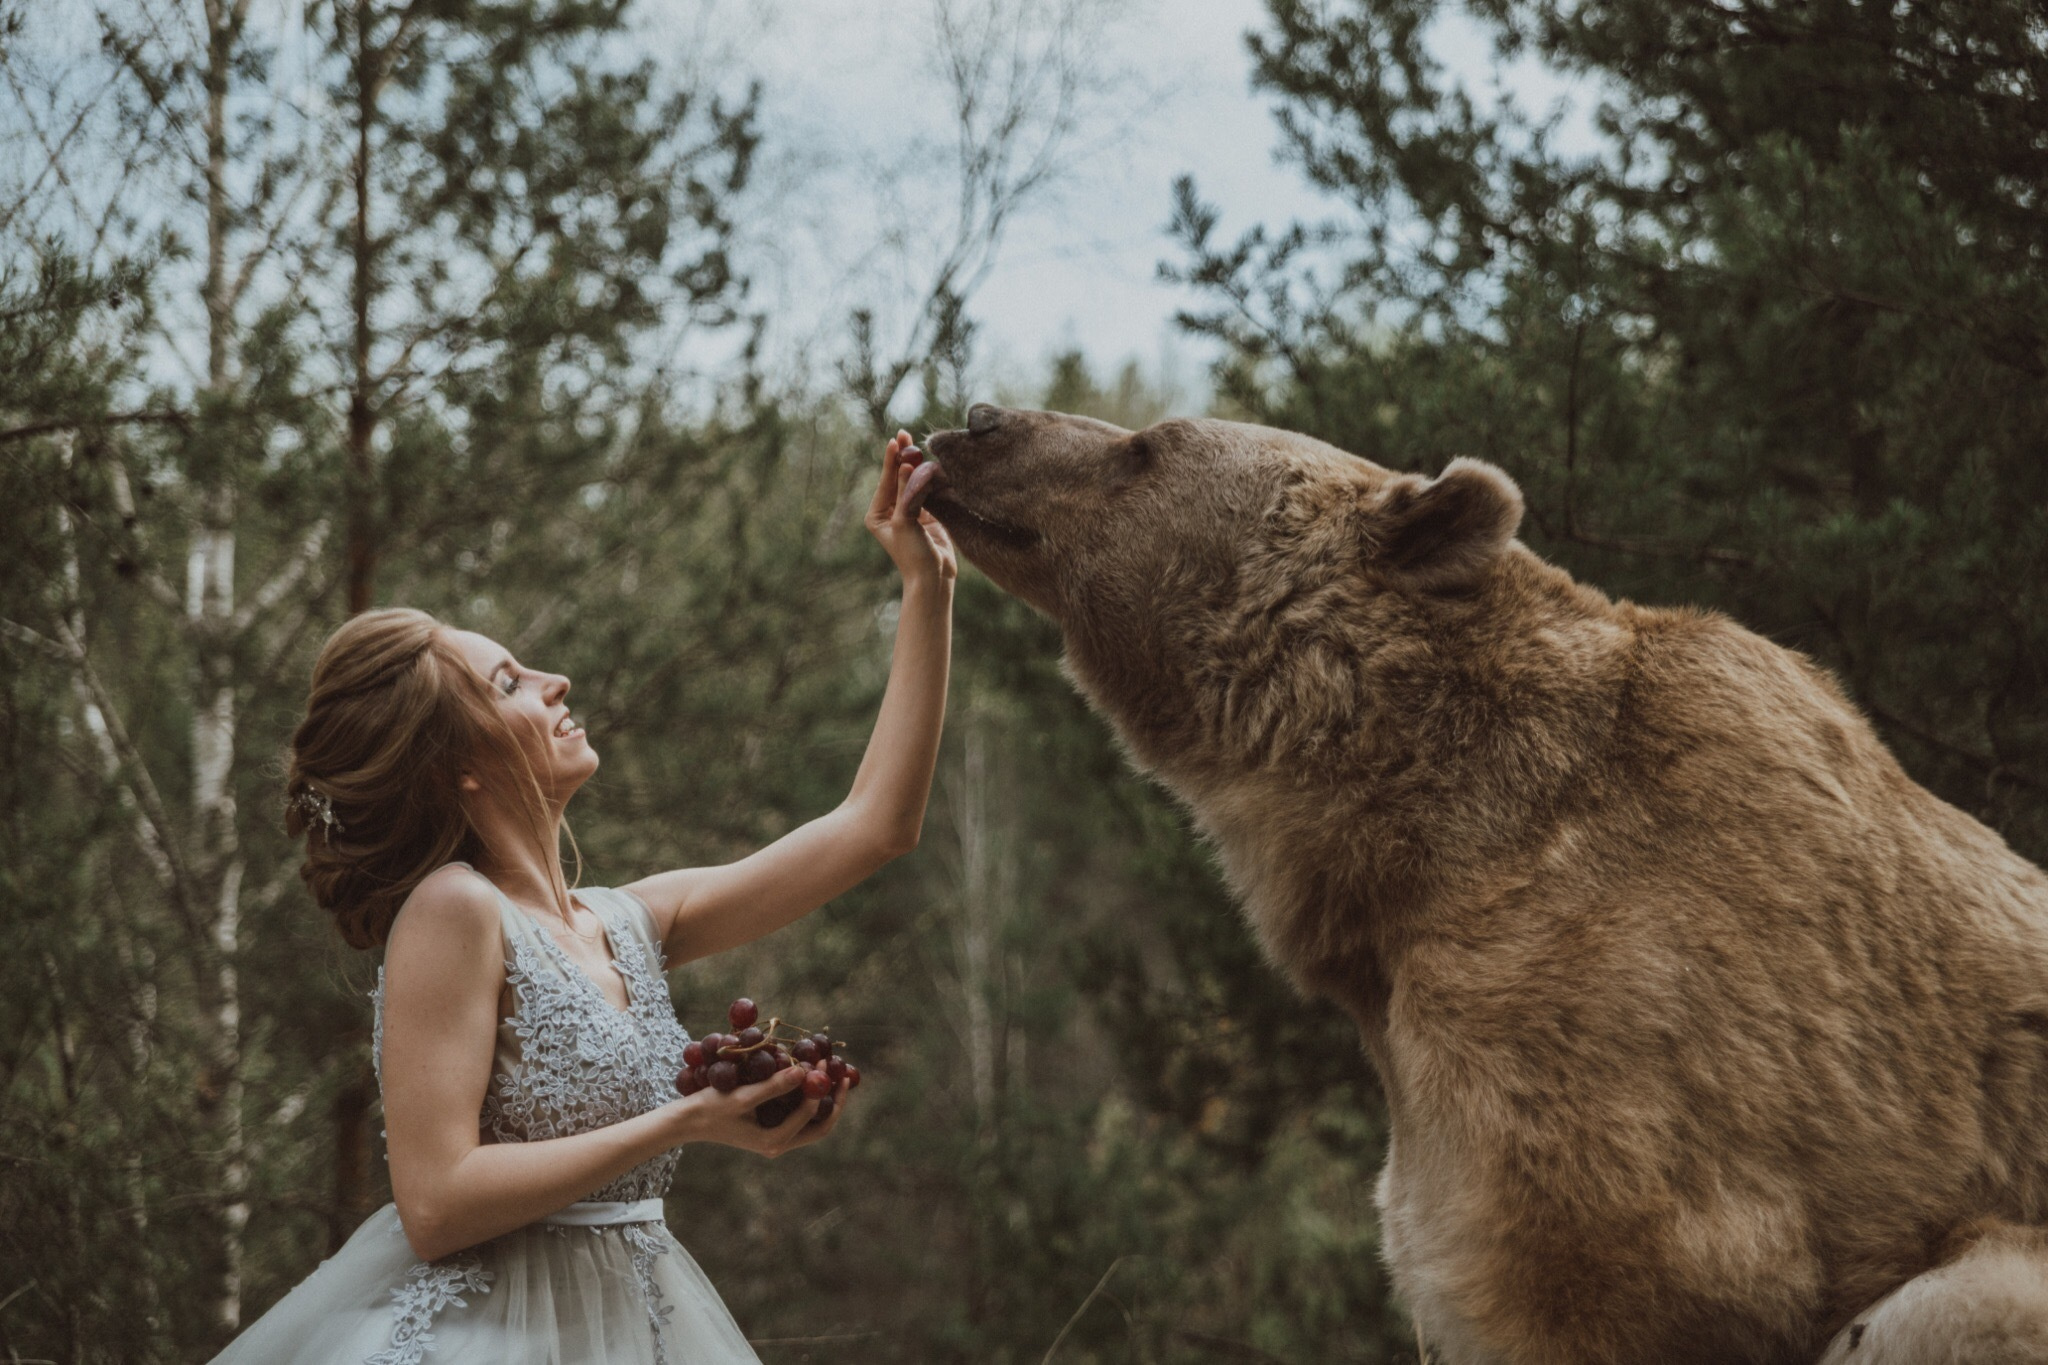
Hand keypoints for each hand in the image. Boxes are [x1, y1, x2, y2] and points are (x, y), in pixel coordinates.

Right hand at [667, 1066, 852, 1157]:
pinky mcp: (770, 1129)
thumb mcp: (743, 1096)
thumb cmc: (711, 1108)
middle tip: (845, 1074)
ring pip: (812, 1122)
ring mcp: (775, 1138)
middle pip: (820, 1125)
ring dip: (823, 1099)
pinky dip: (808, 1099)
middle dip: (834, 1100)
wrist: (687, 1121)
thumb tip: (803, 1071)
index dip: (821, 1088)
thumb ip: (773, 1085)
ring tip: (834, 1074)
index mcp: (774, 1141)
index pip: (811, 1116)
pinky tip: (810, 1078)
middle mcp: (778, 1145)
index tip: (821, 1062)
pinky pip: (798, 1116)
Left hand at [866, 430, 956, 586]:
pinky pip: (928, 491)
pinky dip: (932, 479)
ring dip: (918, 466)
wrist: (933, 578)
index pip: (885, 481)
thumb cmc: (913, 554)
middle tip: (905, 434)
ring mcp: (910, 511)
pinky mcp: (928, 515)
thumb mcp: (905, 521)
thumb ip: (906, 493)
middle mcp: (891, 511)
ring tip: (919, 446)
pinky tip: (934, 464)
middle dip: (903, 458)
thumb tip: (905, 465)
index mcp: (877, 514)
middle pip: (898, 478)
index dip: (891, 460)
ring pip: (914, 482)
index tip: (896, 440)